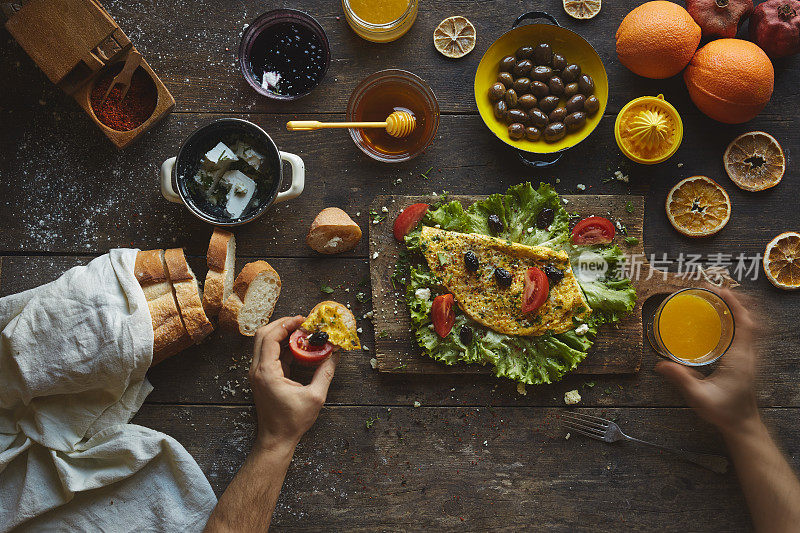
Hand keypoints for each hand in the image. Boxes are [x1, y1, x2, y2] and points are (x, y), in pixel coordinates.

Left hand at [248, 316, 338, 451]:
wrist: (276, 439)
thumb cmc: (292, 421)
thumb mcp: (315, 396)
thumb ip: (325, 372)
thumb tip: (335, 354)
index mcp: (266, 372)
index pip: (270, 337)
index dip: (286, 324)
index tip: (303, 320)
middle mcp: (257, 369)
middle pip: (263, 334)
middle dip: (282, 324)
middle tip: (302, 322)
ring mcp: (258, 373)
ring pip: (264, 342)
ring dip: (282, 334)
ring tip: (302, 333)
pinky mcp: (262, 377)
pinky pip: (269, 354)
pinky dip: (282, 346)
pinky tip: (299, 347)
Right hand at [656, 289, 758, 434]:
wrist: (742, 425)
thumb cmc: (724, 412)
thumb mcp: (699, 397)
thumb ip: (681, 380)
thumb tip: (660, 366)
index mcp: (740, 358)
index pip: (745, 324)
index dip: (735, 305)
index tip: (721, 291)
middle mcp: (749, 354)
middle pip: (753, 319)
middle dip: (739, 301)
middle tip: (719, 291)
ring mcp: (751, 357)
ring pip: (753, 325)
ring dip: (741, 309)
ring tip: (723, 299)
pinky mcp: (747, 360)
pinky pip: (748, 333)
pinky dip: (740, 320)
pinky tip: (725, 320)